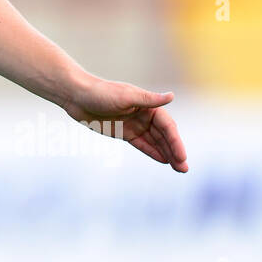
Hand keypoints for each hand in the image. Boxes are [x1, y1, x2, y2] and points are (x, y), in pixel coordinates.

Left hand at [62, 74, 188, 172]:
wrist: (77, 96)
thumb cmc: (100, 93)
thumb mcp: (125, 96)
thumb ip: (149, 100)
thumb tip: (171, 96)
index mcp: (148, 104)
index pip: (167, 126)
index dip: (176, 142)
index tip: (182, 157)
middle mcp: (144, 114)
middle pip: (164, 135)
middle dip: (175, 151)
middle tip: (184, 168)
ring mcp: (135, 124)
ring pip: (155, 141)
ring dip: (167, 154)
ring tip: (179, 169)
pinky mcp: (124, 132)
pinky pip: (142, 144)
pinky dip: (153, 152)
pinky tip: (164, 161)